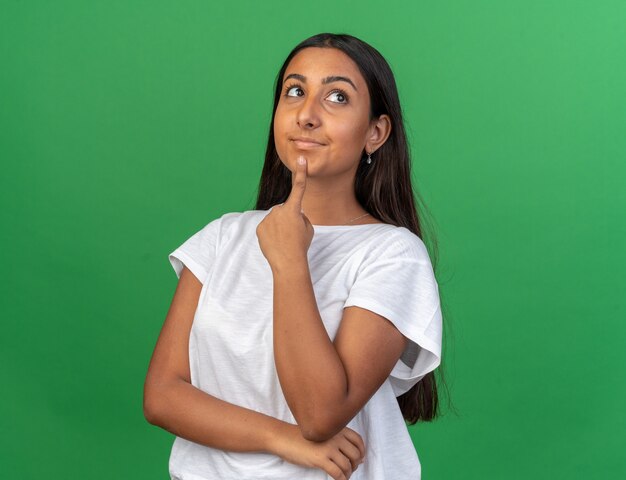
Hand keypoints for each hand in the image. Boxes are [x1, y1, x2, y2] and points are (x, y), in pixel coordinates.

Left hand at [256, 155, 313, 271]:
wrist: (288, 262)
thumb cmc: (301, 245)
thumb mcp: (308, 228)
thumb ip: (301, 216)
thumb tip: (293, 213)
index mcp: (294, 209)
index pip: (299, 187)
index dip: (301, 173)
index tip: (300, 159)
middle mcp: (279, 210)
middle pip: (285, 210)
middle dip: (289, 218)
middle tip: (293, 234)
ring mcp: (267, 219)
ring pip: (275, 219)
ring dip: (280, 226)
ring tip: (284, 240)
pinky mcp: (260, 228)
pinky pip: (267, 226)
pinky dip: (271, 233)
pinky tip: (275, 242)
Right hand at [272, 423, 365, 479]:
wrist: (285, 438)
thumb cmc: (303, 437)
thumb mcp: (324, 434)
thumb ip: (340, 441)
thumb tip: (360, 458)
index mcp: (337, 428)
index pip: (358, 440)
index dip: (361, 452)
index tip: (358, 459)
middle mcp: (336, 436)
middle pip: (355, 454)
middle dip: (355, 465)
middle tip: (349, 470)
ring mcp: (329, 447)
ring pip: (348, 465)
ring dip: (348, 474)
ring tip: (344, 477)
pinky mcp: (321, 459)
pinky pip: (338, 473)